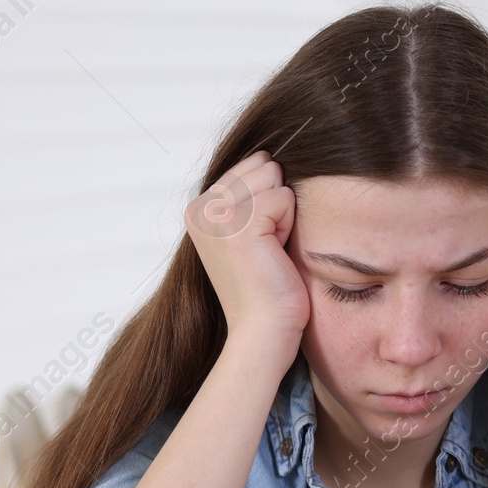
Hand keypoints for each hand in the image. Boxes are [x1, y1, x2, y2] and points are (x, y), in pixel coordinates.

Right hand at [185, 150, 308, 358]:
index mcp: (198, 209)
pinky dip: (289, 225)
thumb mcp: (249, 234)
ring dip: (284, 214)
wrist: (263, 331)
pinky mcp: (238, 221)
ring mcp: (215, 213)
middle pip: (263, 166)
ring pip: (274, 178)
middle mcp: (199, 208)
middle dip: (277, 203)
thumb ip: (248, 196)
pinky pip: (284, 197)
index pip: (251, 166)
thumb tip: (272, 156)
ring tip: (270, 250)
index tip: (259, 242)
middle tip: (267, 248)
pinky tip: (274, 254)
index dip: (269, 201)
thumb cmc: (266, 288)